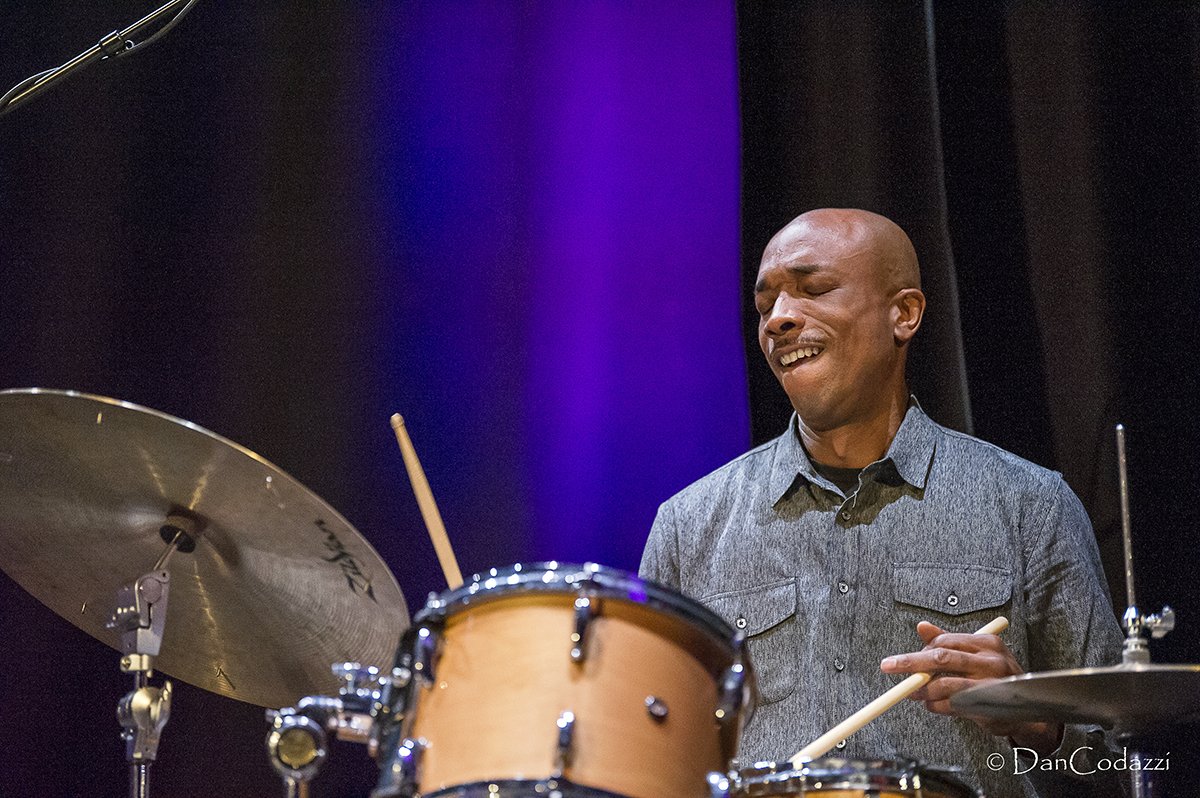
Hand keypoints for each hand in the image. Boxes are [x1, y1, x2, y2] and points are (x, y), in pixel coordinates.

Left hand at [879, 621, 1061, 753]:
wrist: (1029, 712)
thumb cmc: (997, 680)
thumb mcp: (976, 656)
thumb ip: (949, 642)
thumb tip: (922, 626)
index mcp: (987, 643)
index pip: (944, 641)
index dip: (921, 651)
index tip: (904, 660)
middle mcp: (992, 660)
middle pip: (942, 657)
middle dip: (911, 663)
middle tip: (889, 666)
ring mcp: (991, 684)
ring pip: (945, 683)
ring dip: (923, 689)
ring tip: (914, 693)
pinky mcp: (989, 706)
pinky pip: (952, 704)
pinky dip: (936, 705)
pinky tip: (932, 706)